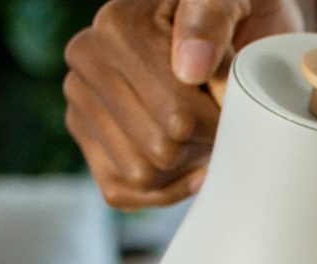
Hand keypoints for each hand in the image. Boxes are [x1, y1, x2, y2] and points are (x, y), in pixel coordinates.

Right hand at [64, 0, 316, 208]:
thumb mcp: (232, 1)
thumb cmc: (235, 15)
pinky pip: (121, 192)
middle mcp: (87, 63)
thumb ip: (212, 18)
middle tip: (219, 116)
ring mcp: (81, 102)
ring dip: (184, 164)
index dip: (219, 121)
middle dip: (202, 142)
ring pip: (141, 174)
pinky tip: (189, 164)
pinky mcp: (87, 138)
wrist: (234, 31)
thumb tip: (190, 69)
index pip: (178, 116)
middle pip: (160, 149)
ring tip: (202, 130)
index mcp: (117, 26)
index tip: (230, 98)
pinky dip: (162, 189)